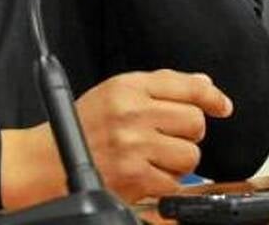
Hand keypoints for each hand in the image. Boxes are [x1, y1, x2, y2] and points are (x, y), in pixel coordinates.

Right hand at [0, 70, 232, 207]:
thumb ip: (160, 87)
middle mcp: (131, 113)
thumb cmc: (78, 128)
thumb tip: (204, 84)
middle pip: (194, 121)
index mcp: (127, 87)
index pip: (187, 85)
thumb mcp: (113, 93)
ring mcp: (134, 145)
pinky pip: (174, 183)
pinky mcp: (135, 176)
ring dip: (177, 161)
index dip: (212, 97)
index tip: (222, 106)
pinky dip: (164, 184)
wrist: (45, 162)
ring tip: (153, 157)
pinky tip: (145, 174)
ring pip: (190, 155)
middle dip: (187, 133)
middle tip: (166, 137)